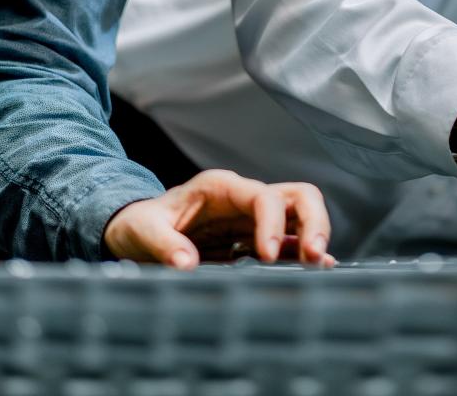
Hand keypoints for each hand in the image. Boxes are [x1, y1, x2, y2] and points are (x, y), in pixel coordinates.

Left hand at [102, 169, 334, 268]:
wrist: (137, 231)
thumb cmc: (140, 224)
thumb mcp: (142, 230)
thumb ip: (163, 244)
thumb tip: (186, 264)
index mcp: (220, 188)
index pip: (263, 196)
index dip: (272, 223)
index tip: (267, 255)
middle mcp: (244, 198)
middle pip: (297, 195)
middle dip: (312, 222)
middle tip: (312, 257)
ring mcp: (254, 218)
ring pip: (301, 214)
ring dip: (314, 237)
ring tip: (319, 266)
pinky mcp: (256, 239)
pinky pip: (290, 240)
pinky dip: (305, 252)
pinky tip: (318, 269)